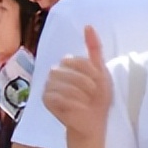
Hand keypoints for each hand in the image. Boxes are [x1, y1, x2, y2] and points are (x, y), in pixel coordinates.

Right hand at [42, 26, 111, 141]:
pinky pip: (58, 96)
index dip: (90, 72)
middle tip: (94, 95)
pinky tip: (78, 108)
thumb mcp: (101, 71)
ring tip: (87, 102)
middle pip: (68, 71)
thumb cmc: (98, 98)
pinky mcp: (46, 99)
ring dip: (81, 94)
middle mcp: (55, 73)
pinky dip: (72, 103)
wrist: (93, 122)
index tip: (99, 84)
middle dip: (86, 84)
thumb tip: (88, 25)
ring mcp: (48, 86)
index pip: (75, 60)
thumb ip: (94, 48)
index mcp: (67, 65)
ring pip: (63, 84)